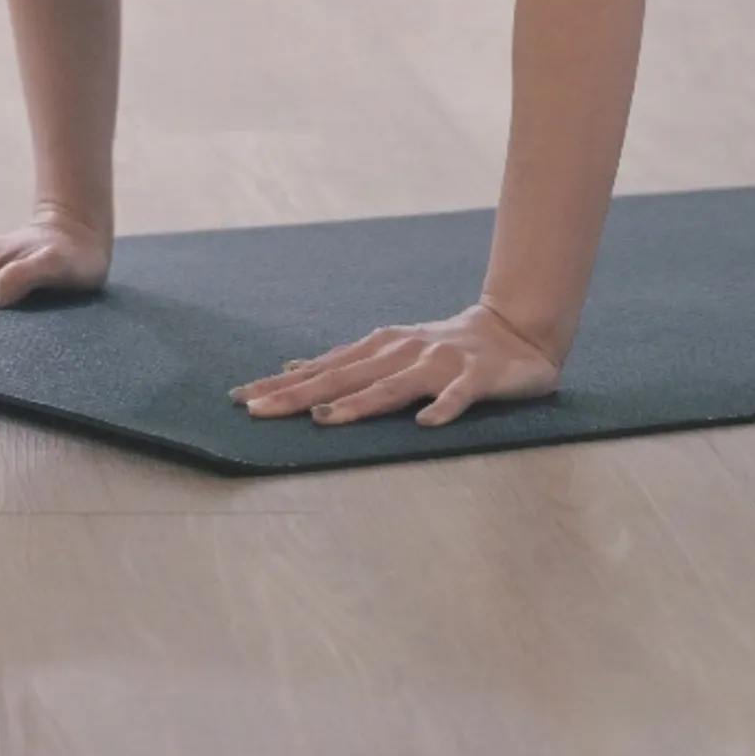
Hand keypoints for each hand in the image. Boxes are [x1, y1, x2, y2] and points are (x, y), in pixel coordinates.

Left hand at [229, 299, 560, 427]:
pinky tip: (425, 424)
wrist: (513, 331)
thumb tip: (290, 369)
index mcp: (379, 348)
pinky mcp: (475, 379)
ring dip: (358, 404)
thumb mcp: (388, 352)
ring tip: (324, 422)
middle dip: (298, 395)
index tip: (241, 399)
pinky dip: (442, 409)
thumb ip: (345, 364)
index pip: (322, 369)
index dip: (281, 385)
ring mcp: (437, 364)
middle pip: (343, 377)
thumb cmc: (442, 349)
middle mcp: (401, 352)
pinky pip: (457, 398)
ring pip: (392, 387)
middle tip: (258, 410)